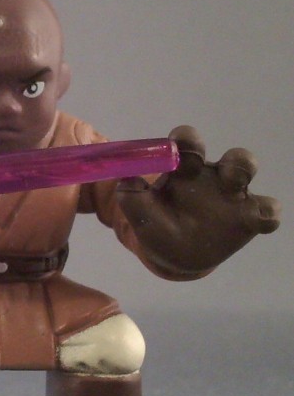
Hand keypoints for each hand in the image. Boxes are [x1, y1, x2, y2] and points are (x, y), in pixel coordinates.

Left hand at [115, 126, 280, 277]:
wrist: (171, 254)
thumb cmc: (156, 225)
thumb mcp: (138, 212)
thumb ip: (130, 195)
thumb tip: (127, 178)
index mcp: (184, 169)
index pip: (188, 143)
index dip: (185, 141)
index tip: (174, 152)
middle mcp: (213, 176)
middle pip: (230, 155)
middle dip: (227, 156)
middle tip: (217, 169)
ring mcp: (233, 196)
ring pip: (248, 172)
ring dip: (243, 170)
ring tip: (232, 183)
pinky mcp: (248, 218)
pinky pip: (267, 212)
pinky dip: (267, 213)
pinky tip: (257, 219)